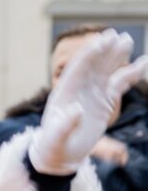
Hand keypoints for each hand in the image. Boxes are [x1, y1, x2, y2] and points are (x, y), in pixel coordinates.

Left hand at [30, 29, 147, 174]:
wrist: (60, 154)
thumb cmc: (53, 146)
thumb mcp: (55, 138)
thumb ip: (64, 126)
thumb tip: (76, 111)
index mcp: (64, 94)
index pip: (77, 70)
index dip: (88, 56)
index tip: (100, 43)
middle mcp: (78, 89)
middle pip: (93, 66)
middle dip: (103, 51)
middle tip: (117, 36)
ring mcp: (92, 94)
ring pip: (106, 71)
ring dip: (116, 56)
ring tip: (127, 40)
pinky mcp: (104, 101)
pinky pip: (119, 84)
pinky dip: (131, 74)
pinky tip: (143, 63)